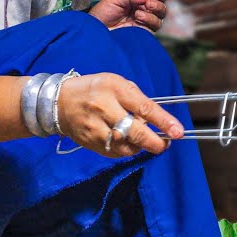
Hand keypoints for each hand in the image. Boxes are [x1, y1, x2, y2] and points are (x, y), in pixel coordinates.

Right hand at [56, 73, 182, 157]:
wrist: (58, 102)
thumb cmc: (94, 89)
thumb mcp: (116, 83)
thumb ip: (136, 100)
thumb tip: (156, 121)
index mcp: (113, 89)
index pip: (144, 107)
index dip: (163, 121)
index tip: (178, 131)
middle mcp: (103, 109)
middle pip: (134, 132)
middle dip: (154, 142)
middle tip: (165, 144)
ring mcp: (95, 128)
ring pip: (125, 146)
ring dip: (140, 146)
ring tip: (142, 138)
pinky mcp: (90, 143)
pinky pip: (115, 153)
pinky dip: (126, 150)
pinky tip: (127, 142)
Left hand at [88, 0, 168, 31]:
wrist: (93, 30)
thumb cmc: (100, 14)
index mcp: (136, 5)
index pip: (153, 0)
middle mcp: (141, 15)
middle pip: (160, 12)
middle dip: (158, 6)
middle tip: (149, 4)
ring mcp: (140, 27)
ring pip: (158, 22)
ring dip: (151, 16)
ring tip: (138, 14)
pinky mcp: (139, 37)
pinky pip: (151, 31)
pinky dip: (147, 23)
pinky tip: (137, 19)